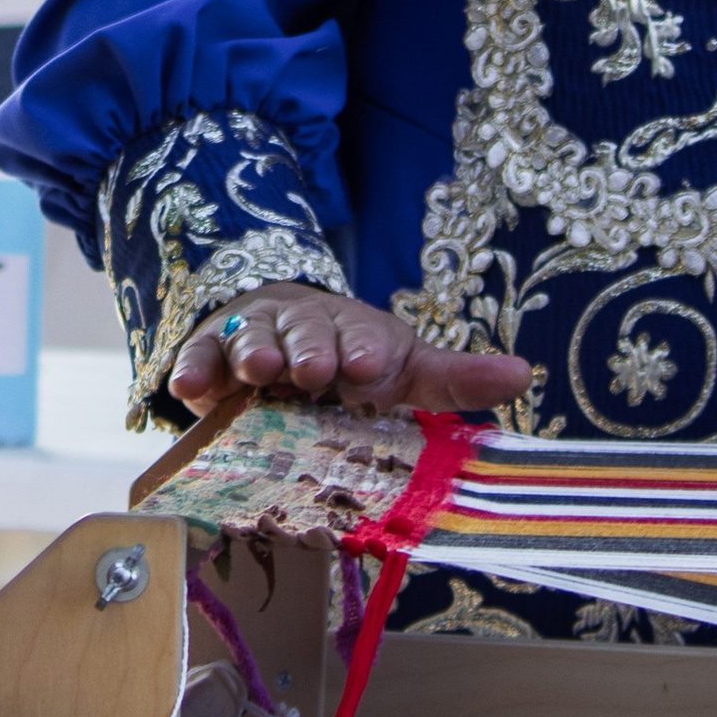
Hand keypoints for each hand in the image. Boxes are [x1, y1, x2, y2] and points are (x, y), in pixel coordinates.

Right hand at [171, 279, 530, 420]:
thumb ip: (454, 378)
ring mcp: (255, 337)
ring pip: (254, 339)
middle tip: (313, 370)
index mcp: (357, 333)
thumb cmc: (349, 358)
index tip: (370, 366)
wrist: (278, 330)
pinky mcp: (210, 354)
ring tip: (258, 371)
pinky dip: (196, 369)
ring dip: (255, 353)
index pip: (365, 336)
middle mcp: (306, 328)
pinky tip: (192, 387)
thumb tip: (523, 374)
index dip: (367, 349)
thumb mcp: (402, 368)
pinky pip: (200, 359)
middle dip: (311, 349)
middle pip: (309, 333)